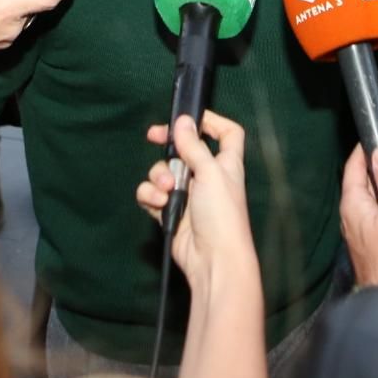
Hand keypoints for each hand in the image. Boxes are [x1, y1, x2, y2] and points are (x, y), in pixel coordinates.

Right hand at [137, 112, 259, 292]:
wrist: (213, 259)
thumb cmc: (222, 215)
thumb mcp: (210, 173)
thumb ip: (193, 146)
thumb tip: (183, 121)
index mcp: (226, 163)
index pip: (226, 134)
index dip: (212, 121)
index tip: (190, 118)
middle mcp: (207, 176)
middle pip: (184, 149)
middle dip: (168, 145)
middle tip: (153, 135)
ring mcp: (188, 194)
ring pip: (163, 172)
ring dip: (158, 176)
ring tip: (166, 190)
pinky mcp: (171, 211)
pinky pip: (152, 195)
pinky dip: (150, 196)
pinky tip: (158, 204)